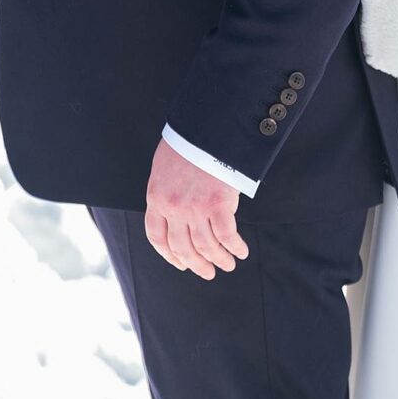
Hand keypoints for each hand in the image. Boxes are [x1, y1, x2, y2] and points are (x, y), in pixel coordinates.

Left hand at [145, 138, 249, 278]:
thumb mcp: (165, 165)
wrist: (206, 125)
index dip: (169, 256)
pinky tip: (241, 252)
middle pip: (183, 248)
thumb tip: (178, 210)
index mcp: (156, 197)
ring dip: (218, 260)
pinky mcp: (218, 204)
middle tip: (208, 273)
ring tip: (228, 265)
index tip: (181, 264)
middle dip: (196, 264)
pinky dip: (235, 248)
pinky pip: (227, 236)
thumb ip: (168, 189)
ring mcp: (195, 207)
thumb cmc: (188, 140)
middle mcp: (173, 207)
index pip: (157, 237)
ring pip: (206, 246)